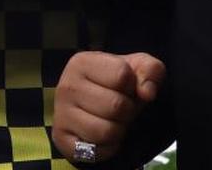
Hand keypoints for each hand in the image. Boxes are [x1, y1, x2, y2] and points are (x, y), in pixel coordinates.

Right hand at [51, 51, 165, 163]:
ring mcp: (61, 113)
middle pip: (116, 105)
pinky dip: (108, 147)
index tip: (124, 87)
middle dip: (128, 110)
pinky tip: (102, 136)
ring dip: (119, 130)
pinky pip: (97, 150)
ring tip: (112, 121)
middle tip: (121, 108)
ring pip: (107, 131)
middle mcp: (67, 85)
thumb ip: (150, 69)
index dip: (132, 85)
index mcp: (82, 62)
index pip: (122, 74)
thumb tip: (147, 93)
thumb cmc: (115, 84)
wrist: (90, 107)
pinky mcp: (61, 138)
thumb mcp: (136, 68)